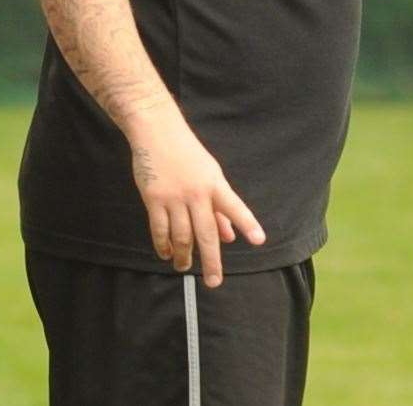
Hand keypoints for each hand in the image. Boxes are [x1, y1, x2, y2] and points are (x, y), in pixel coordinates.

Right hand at [129, 109, 264, 287]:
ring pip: (182, 236)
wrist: (157, 131)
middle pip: (206, 233)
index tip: (259, 240)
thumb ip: (220, 207)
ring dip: (184, 256)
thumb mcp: (210, 174)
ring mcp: (174, 197)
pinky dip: (163, 245)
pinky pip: (159, 229)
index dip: (247, 223)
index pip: (234, 206)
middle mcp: (196, 193)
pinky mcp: (154, 198)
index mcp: (214, 184)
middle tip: (214, 281)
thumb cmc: (186, 153)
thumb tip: (230, 237)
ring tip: (185, 267)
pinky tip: (167, 253)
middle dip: (211, 260)